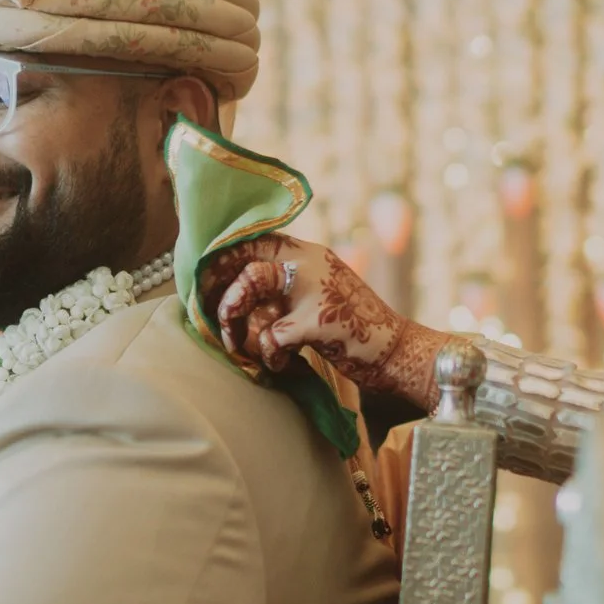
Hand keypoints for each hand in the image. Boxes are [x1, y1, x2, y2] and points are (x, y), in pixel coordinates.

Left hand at [205, 236, 448, 407]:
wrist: (399, 351)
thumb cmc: (354, 329)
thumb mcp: (320, 295)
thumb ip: (286, 289)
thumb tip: (234, 295)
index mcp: (308, 254)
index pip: (255, 239)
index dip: (223, 257)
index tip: (204, 280)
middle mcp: (310, 262)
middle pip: (246, 256)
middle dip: (219, 286)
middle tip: (209, 313)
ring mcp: (315, 289)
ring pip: (252, 283)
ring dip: (234, 318)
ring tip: (236, 342)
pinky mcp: (320, 320)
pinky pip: (272, 335)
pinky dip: (268, 355)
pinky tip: (279, 364)